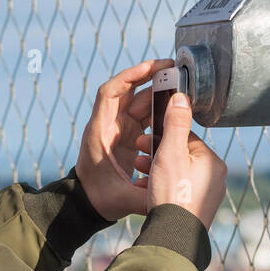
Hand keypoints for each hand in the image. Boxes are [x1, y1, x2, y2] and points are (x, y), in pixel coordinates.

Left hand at [75, 60, 170, 221]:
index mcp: (101, 133)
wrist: (87, 203)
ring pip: (139, 102)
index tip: (150, 67)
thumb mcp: (124, 200)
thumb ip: (147, 196)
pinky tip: (177, 106)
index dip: (128, 76)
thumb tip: (172, 195)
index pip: (109, 93)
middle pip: (129, 93)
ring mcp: (118, 129)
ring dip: (158, 92)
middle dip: (151, 78)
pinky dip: (158, 108)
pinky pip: (144, 115)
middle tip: (175, 70)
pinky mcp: (127, 135)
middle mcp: (109, 125)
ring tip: (181, 84)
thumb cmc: (100, 199)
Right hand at [134, 92, 226, 229]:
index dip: (161, 138)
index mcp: (212, 162)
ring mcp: (208, 197)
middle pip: (181, 157)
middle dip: (157, 156)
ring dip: (157, 172)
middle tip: (138, 158)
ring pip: (179, 176)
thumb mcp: (170, 153)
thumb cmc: (172, 194)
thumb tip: (181, 96)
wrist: (174, 237)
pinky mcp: (198, 211)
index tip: (142, 141)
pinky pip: (179, 192)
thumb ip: (175, 124)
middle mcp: (215, 179)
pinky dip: (163, 189)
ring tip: (139, 176)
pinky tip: (147, 193)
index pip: (186, 139)